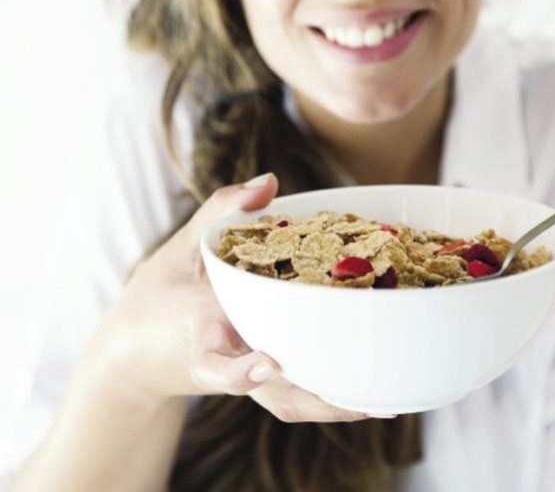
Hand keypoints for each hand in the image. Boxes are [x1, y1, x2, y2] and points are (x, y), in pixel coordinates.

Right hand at [85, 173, 369, 421]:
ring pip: (290, 404)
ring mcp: (244, 378)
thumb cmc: (155, 299)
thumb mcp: (180, 247)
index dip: (238, 371)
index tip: (267, 365)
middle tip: (369, 400)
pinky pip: (294, 394)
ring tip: (386, 404)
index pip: (213, 363)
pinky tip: (369, 391)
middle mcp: (228, 361)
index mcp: (202, 331)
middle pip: (274, 395)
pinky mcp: (256, 382)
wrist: (133, 355)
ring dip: (334, 407)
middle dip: (320, 400)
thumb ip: (221, 211)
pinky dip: (329, 395)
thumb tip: (270, 181)